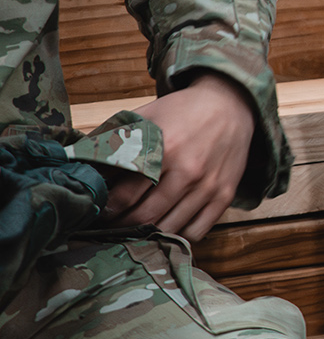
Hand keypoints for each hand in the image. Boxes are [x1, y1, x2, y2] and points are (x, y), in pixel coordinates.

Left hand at [106, 73, 255, 240]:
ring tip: (136, 228)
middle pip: (146, 217)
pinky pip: (198, 230)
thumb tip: (78, 161)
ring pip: (171, 228)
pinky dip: (179, 234)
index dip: (107, 209)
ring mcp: (209, 186)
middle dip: (122, 226)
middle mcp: (189, 171)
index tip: (99, 211)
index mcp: (165, 150)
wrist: (230, 104)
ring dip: (149, 234)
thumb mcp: (146, 116)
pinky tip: (168, 224)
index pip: (125, 196)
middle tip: (111, 225)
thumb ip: (114, 139)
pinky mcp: (225, 195)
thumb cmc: (182, 111)